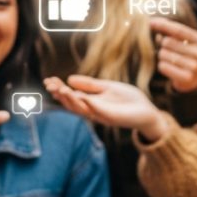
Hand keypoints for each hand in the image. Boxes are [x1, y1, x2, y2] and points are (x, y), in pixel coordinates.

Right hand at [45, 75, 166, 141]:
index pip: (71, 96)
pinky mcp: (112, 118)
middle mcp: (93, 111)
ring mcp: (102, 115)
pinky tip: (82, 98)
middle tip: (49, 85)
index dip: (59, 89)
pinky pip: (99, 112)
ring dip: (70, 100)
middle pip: (72, 104)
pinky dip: (90, 105)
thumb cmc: (129, 100)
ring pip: (81, 109)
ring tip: (60, 89)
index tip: (49, 79)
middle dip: (60, 95)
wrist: (147, 110)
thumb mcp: (106, 87)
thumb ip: (89, 85)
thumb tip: (70, 79)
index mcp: (91, 103)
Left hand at [150, 17, 196, 92]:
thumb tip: (152, 22)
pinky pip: (163, 66)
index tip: (151, 22)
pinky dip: (162, 66)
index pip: (179, 30)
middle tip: (170, 52)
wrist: (195, 78)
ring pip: (163, 54)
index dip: (164, 25)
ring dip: (162, 57)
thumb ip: (171, 30)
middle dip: (163, 45)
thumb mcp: (184, 41)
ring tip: (172, 61)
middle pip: (168, 42)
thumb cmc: (186, 55)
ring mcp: (194, 67)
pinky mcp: (186, 78)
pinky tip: (170, 69)